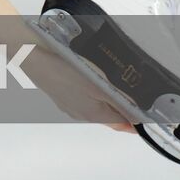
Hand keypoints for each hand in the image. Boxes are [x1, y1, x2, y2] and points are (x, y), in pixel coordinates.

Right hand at [21, 40, 136, 133]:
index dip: (138, 121)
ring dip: (107, 97)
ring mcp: (68, 103)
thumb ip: (120, 101)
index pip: (123, 124)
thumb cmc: (62, 69)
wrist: (30, 54)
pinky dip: (92, 89)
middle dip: (123, 106)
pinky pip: (83, 95)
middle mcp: (80, 114)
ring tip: (115, 81)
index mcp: (93, 115)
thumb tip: (139, 117)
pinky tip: (90, 75)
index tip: (149, 115)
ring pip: (96, 104)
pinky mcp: (60, 92)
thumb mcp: (99, 85)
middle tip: (136, 93)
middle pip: (110, 114)